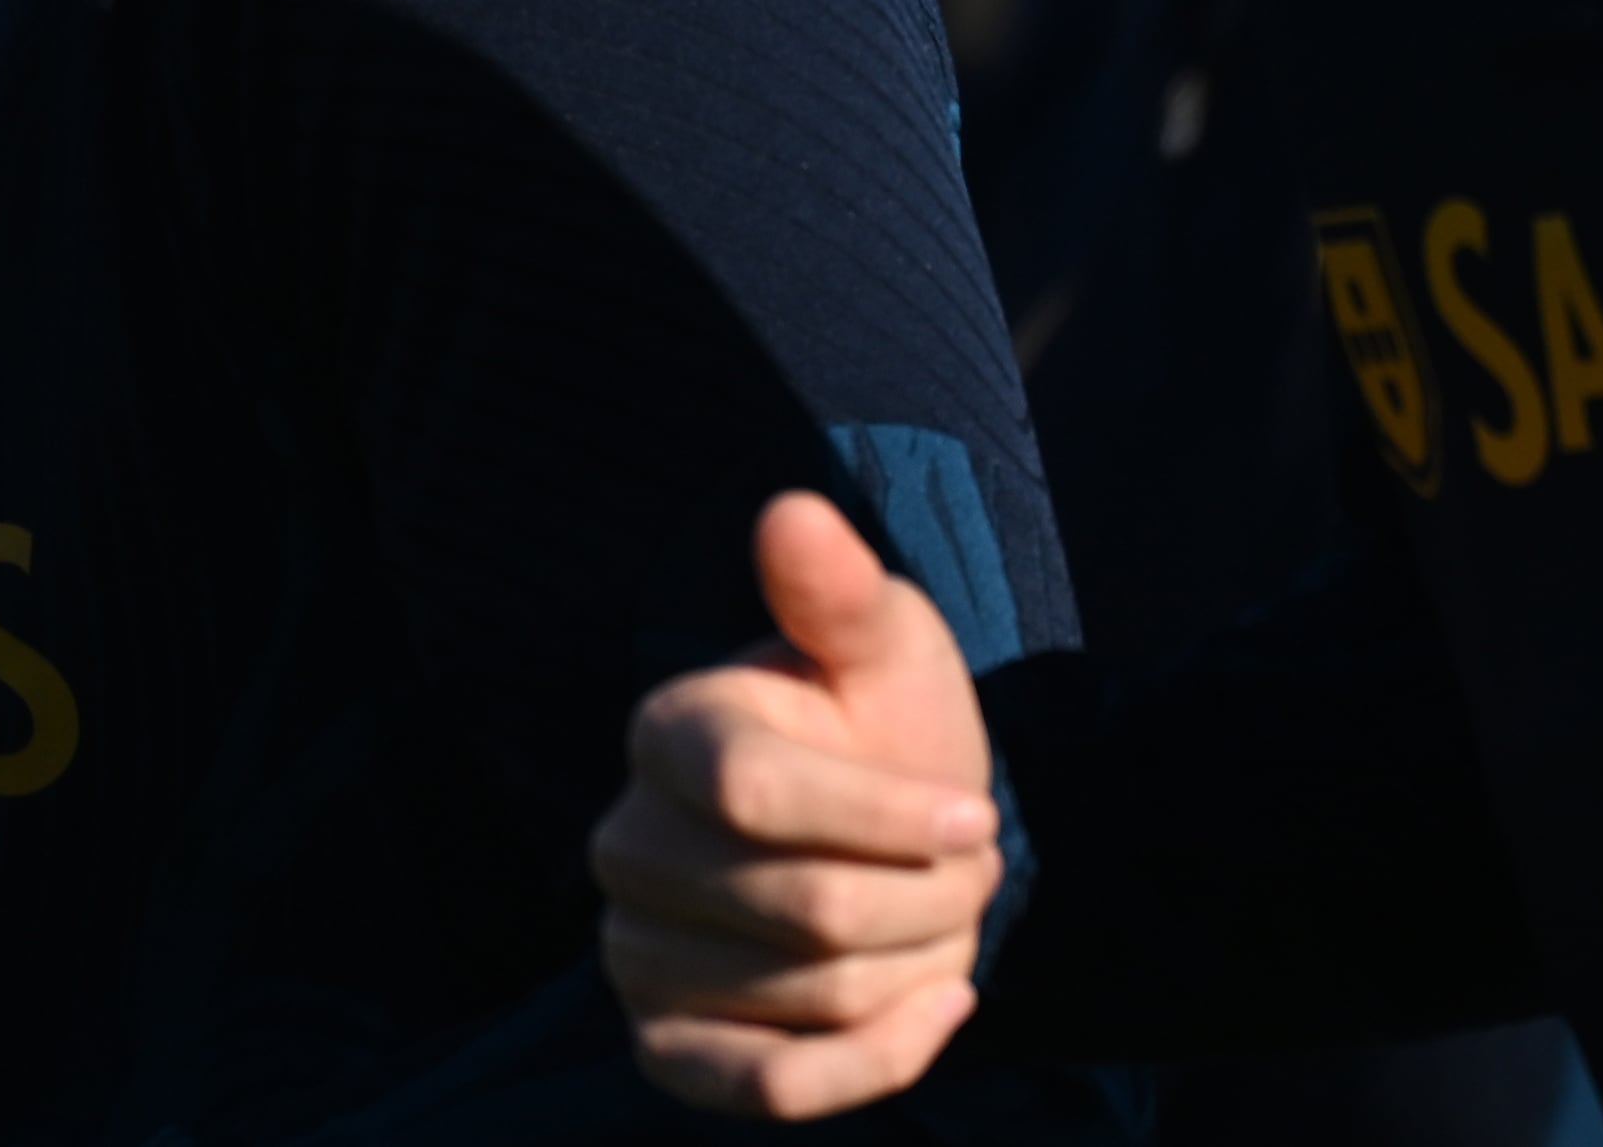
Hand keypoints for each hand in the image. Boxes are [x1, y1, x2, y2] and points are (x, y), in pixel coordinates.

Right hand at [592, 490, 1005, 1117]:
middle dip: (927, 901)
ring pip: (812, 1001)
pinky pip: (772, 1090)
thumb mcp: (885, 647)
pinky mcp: (666, 1046)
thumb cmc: (882, 727)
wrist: (881, 842)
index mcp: (667, 732)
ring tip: (941, 920)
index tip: (977, 818)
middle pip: (807, 912)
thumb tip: (791, 512)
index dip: (884, 818)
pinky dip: (878, 1061)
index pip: (756, 794)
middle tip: (967, 868)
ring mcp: (633, 954)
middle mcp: (625, 845)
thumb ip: (841, 593)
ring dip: (920, 968)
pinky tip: (938, 1008)